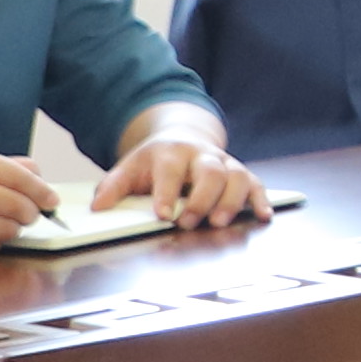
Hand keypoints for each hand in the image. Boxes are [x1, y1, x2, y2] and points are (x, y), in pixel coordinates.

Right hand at [0, 146, 67, 257]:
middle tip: (28, 216)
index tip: (51, 201)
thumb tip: (39, 175)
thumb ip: (2, 166)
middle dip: (30, 214)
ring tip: (0, 223)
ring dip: (12, 230)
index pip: (19, 176)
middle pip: (18, 205)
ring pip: (8, 229)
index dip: (41, 191)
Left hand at [99, 123, 266, 232]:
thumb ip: (112, 187)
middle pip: (209, 172)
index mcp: (170, 152)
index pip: (170, 170)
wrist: (183, 138)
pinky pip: (255, 184)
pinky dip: (261, 200)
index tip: (162, 214)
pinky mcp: (241, 173)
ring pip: (236, 176)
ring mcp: (224, 163)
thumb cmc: (155, 162)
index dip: (167, 192)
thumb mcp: (129, 169)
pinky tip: (262, 215)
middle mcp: (201, 155)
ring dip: (230, 201)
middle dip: (200, 199)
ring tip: (219, 222)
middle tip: (188, 222)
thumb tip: (98, 208)